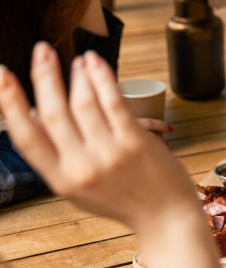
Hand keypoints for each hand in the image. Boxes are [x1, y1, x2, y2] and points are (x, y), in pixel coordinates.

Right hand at [0, 44, 199, 236]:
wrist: (166, 218)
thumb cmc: (124, 199)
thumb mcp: (79, 188)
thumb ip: (56, 155)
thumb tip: (33, 114)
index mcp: (61, 180)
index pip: (25, 137)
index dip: (10, 104)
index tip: (1, 75)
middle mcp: (81, 168)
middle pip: (53, 113)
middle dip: (44, 77)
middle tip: (41, 50)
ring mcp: (109, 154)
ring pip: (84, 103)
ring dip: (77, 76)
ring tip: (76, 59)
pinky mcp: (135, 143)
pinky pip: (113, 102)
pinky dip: (102, 78)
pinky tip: (95, 63)